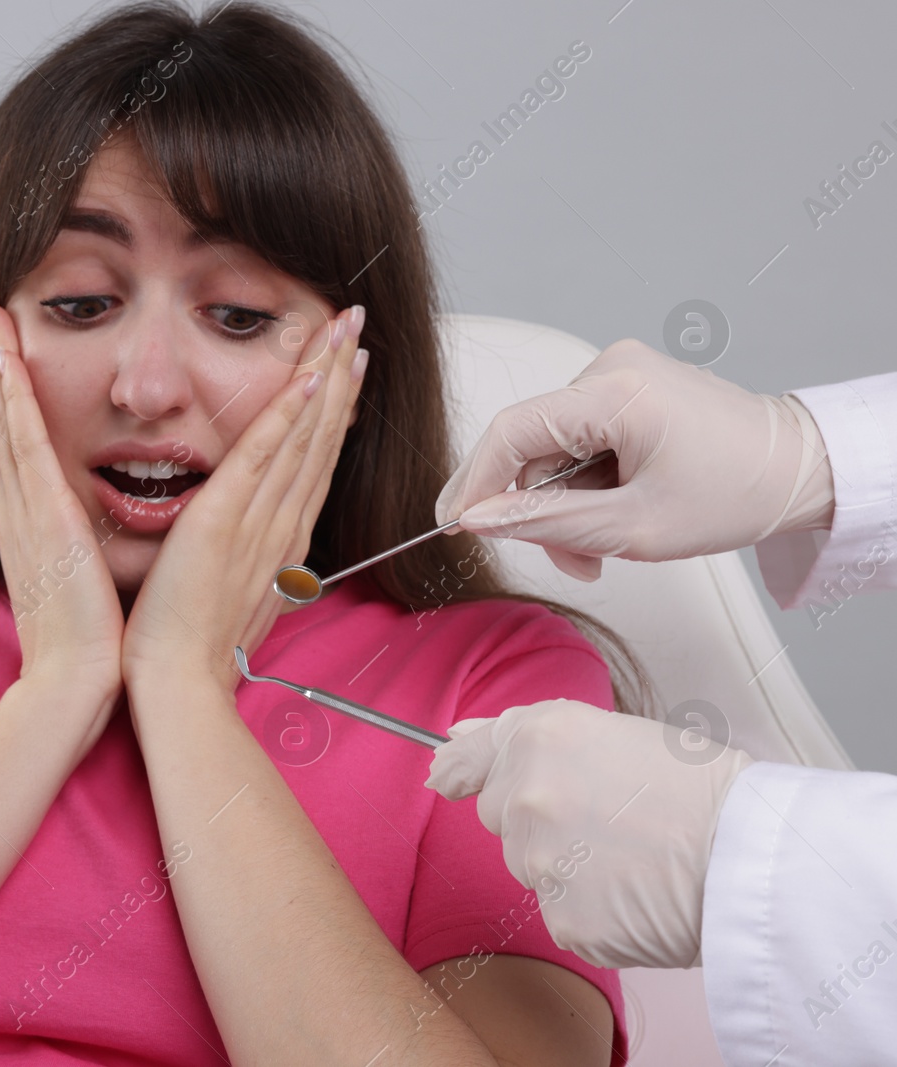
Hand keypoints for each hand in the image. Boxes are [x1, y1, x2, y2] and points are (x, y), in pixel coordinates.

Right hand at [0, 291, 124, 710]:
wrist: (72, 685)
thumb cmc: (84, 647)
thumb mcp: (77, 584)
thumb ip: (77, 551)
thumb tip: (85, 536)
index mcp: (28, 524)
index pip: (10, 443)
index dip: (1, 393)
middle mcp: (16, 508)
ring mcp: (22, 508)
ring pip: (2, 418)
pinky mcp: (40, 513)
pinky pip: (22, 441)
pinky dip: (10, 396)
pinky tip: (6, 357)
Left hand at [121, 304, 367, 695]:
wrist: (179, 682)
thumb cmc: (194, 645)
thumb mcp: (233, 593)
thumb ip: (248, 560)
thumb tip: (255, 547)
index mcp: (280, 539)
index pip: (313, 460)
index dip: (333, 410)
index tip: (347, 366)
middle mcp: (282, 524)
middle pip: (321, 438)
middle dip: (342, 378)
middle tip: (357, 327)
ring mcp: (259, 521)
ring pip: (304, 436)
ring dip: (326, 378)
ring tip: (344, 330)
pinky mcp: (225, 521)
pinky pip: (262, 456)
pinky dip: (288, 416)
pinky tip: (308, 378)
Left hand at [424, 698, 754, 968]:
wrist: (753, 852)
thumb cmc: (702, 788)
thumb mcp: (616, 734)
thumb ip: (527, 736)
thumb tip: (456, 738)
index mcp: (539, 738)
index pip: (474, 757)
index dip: (462, 768)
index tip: (444, 774)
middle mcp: (525, 797)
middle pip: (503, 818)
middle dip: (539, 820)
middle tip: (609, 822)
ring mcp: (540, 862)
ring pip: (533, 869)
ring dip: (569, 867)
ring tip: (636, 857)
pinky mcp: (564, 919)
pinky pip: (564, 915)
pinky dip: (595, 911)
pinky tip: (639, 894)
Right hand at [433, 338, 834, 580]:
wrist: (802, 469)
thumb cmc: (735, 493)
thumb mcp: (633, 527)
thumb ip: (546, 522)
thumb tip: (476, 519)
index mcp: (615, 392)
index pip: (511, 431)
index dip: (473, 483)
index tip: (452, 526)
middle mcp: (611, 369)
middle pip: (532, 445)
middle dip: (537, 508)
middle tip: (570, 559)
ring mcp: (621, 375)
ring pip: (554, 449)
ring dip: (565, 502)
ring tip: (604, 545)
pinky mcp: (629, 388)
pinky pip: (578, 439)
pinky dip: (586, 482)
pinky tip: (614, 508)